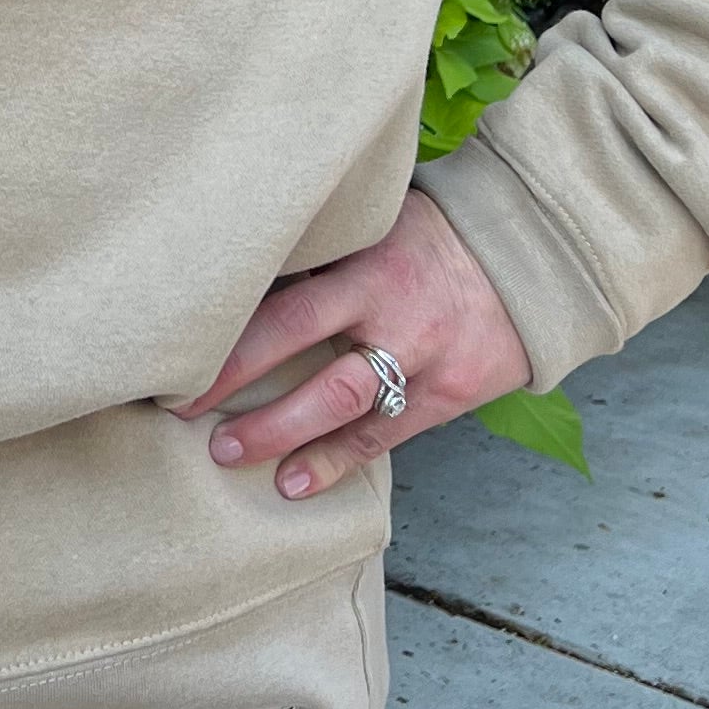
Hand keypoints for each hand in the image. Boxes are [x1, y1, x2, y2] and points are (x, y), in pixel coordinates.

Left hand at [176, 188, 531, 500]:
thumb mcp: (379, 224)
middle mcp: (395, 315)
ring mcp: (423, 360)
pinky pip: (382, 438)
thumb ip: (325, 250)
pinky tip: (293, 484)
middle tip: (183, 413)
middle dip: (241, 390)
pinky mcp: (446, 396)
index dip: (233, 341)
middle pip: (308, 359)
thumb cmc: (431, 238)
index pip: (289, 307)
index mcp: (370, 266)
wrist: (528, 263)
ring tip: (228, 453)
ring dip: (280, 433)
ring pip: (342, 406)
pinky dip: (335, 463)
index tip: (180, 358)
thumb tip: (244, 267)